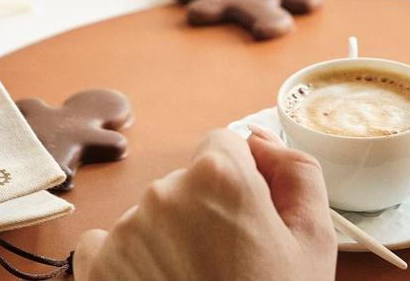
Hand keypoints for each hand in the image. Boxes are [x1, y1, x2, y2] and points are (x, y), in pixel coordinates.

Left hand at [74, 126, 334, 280]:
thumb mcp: (314, 240)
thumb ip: (297, 170)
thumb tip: (262, 142)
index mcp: (220, 176)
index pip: (225, 144)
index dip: (242, 180)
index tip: (248, 217)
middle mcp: (165, 191)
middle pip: (188, 182)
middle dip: (206, 211)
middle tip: (229, 262)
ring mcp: (125, 229)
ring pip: (154, 214)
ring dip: (171, 238)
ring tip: (196, 280)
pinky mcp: (96, 263)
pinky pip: (110, 243)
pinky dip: (132, 262)